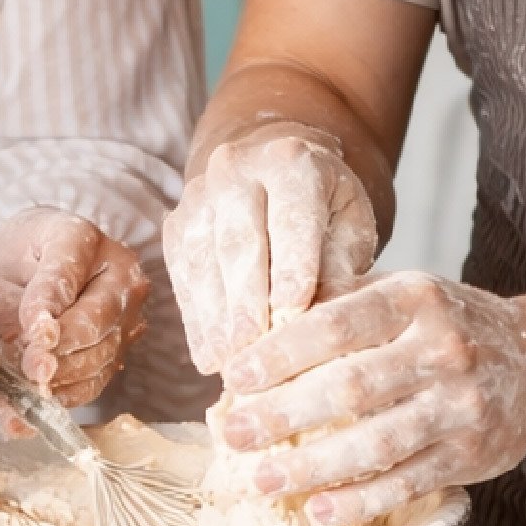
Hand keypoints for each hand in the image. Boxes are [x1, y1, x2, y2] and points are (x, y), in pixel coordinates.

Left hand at [0, 210, 150, 435]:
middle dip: (59, 354)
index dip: (54, 315)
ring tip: (25, 387)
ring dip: (58, 381)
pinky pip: (90, 386)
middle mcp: (121, 287)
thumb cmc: (16, 251)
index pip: (76, 283)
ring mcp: (121, 324)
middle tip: (29, 368)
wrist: (13, 266)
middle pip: (97, 329)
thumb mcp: (15, 251)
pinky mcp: (108, 356)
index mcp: (97, 250)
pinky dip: (58, 402)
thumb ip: (36, 290)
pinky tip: (26, 414)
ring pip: (97, 362)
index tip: (34, 336)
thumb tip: (44, 337)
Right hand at [163, 122, 378, 374]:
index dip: (291, 265)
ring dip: (214, 318)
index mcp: (292, 162)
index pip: (291, 217)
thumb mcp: (349, 229)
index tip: (292, 312)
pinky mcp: (176, 226)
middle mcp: (237, 170)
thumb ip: (339, 268)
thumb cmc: (325, 210)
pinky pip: (183, 277)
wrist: (279, 177)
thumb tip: (325, 322)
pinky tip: (210, 356)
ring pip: (203, 260)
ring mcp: (199, 196)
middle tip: (252, 348)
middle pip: (238, 240)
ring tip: (228, 363)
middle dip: (245, 299)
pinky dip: (197, 321)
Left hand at [214, 271, 525, 525]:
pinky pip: (408, 481)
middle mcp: (443, 350)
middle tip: (233, 435)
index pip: (338, 324)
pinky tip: (319, 510)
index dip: (282, 353)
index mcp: (416, 300)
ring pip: (377, 443)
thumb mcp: (404, 294)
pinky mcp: (471, 454)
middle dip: (284, 415)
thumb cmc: (449, 326)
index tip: (234, 376)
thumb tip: (257, 327)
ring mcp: (461, 406)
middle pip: (351, 387)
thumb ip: (342, 304)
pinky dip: (361, 500)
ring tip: (262, 482)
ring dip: (314, 467)